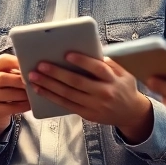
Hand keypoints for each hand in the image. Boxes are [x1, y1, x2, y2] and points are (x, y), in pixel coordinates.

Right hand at [0, 53, 29, 139]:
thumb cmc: (8, 87)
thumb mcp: (12, 76)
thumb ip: (19, 71)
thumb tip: (34, 69)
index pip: (3, 60)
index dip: (16, 62)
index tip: (29, 65)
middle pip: (3, 78)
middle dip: (20, 81)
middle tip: (34, 83)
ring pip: (7, 94)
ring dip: (23, 95)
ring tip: (34, 95)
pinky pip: (9, 108)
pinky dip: (22, 106)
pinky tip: (30, 105)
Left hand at [27, 54, 153, 143]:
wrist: (131, 113)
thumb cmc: (124, 87)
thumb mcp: (123, 72)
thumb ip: (108, 63)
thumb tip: (89, 50)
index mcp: (113, 79)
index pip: (96, 68)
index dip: (82, 61)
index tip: (67, 54)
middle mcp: (103, 92)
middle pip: (77, 82)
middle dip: (56, 73)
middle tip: (40, 65)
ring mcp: (94, 105)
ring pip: (68, 94)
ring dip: (49, 85)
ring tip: (34, 77)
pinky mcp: (87, 114)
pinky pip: (66, 105)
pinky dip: (52, 97)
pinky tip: (40, 90)